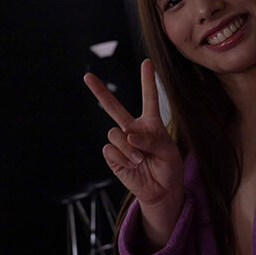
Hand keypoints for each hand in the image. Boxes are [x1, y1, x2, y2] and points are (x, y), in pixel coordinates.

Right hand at [84, 60, 183, 245]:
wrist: (161, 192)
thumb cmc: (168, 169)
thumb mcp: (168, 152)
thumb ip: (151, 140)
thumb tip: (128, 136)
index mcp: (151, 124)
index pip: (149, 99)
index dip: (147, 80)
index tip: (146, 62)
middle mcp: (132, 130)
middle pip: (114, 107)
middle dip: (100, 92)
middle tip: (87, 76)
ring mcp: (121, 143)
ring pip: (115, 133)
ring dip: (129, 147)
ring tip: (140, 159)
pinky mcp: (113, 157)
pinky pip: (112, 150)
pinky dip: (123, 158)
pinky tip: (132, 165)